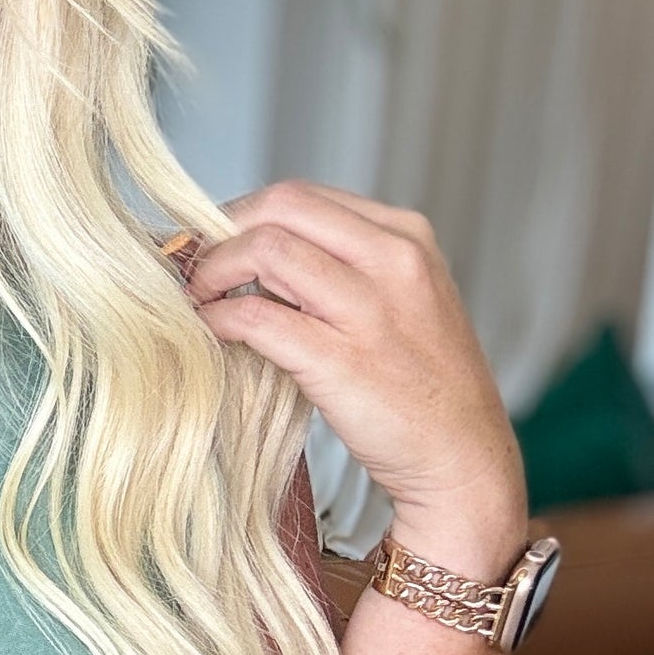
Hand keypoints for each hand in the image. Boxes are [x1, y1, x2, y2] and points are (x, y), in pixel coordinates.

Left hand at [186, 181, 529, 574]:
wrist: (462, 459)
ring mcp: (370, 310)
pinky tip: (208, 330)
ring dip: (212, 271)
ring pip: (265, 250)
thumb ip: (342, 267)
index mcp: (406, 237)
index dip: (240, 213)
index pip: (301, 196)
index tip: (212, 242)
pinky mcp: (341, 361)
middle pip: (278, 207)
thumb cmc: (422, 387)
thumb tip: (252, 252)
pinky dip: (218, 318)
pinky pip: (256, 317)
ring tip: (195, 298)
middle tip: (192, 266)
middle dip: (219, 232)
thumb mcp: (399, 301)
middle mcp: (394, 260)